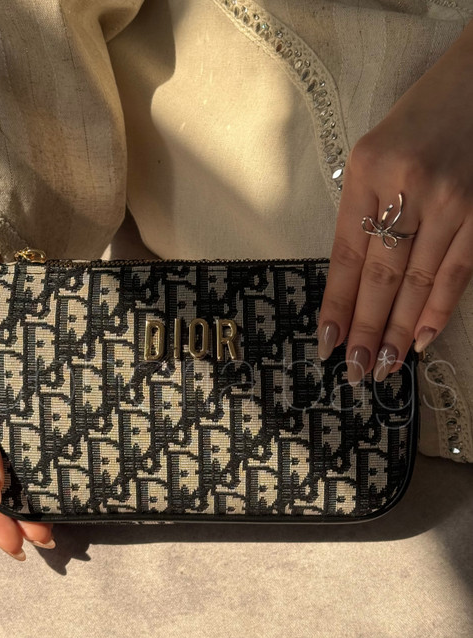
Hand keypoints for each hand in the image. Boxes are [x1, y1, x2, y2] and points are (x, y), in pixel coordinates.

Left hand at [316, 18, 472, 384]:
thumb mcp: (370, 155)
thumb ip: (359, 211)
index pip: (345, 255)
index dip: (335, 304)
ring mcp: (452, 201)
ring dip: (398, 331)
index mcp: (367, 170)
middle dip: (364, 330)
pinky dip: (440, 309)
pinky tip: (422, 339)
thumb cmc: (417, 118)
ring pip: (420, 282)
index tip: (325, 342)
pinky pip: (460, 271)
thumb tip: (349, 280)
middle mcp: (408, 187)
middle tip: (353, 371)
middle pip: (381, 276)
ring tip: (380, 366)